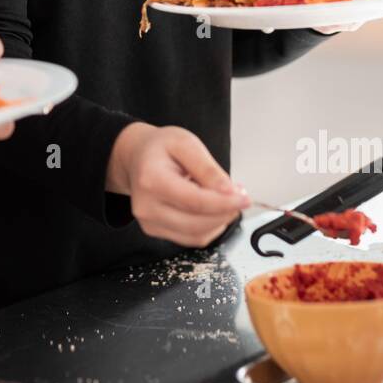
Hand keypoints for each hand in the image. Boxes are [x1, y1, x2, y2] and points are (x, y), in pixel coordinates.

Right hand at [105, 122, 249, 246]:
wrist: (137, 157)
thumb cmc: (160, 148)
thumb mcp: (186, 143)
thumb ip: (208, 169)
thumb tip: (229, 193)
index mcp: (151, 180)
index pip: (195, 202)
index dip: (225, 203)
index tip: (245, 198)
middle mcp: (146, 206)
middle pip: (197, 223)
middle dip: (225, 212)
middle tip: (239, 196)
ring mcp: (149, 222)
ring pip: (197, 235)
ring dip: (219, 221)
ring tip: (224, 199)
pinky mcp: (155, 231)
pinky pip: (192, 238)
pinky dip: (209, 227)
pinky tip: (211, 209)